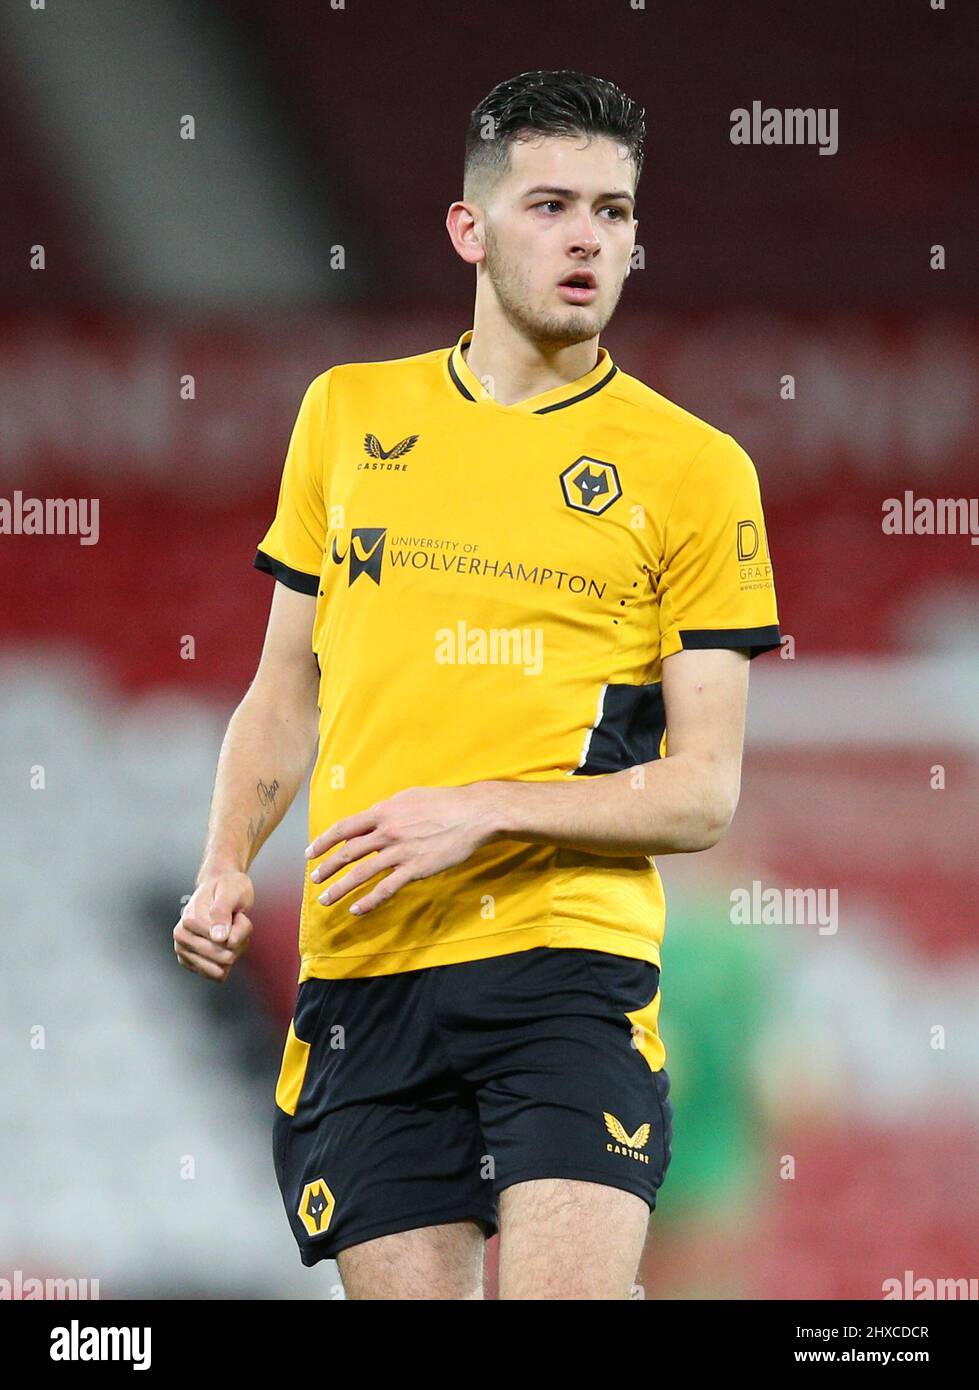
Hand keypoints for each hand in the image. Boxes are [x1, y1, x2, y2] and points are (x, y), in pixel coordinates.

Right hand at [173, 870, 254, 981]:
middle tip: (236, 923)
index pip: (225, 941)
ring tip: (230, 932)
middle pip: (224, 957)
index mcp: (189, 920)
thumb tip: (218, 938)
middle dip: (239, 941)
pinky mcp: (191, 963)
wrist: (220, 889)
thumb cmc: (228, 888)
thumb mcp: (231, 892)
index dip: (240, 929)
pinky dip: (228, 962)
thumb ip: (223, 912)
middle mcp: (181, 937)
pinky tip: (225, 944)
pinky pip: (218, 975)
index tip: (237, 914)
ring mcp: (183, 951)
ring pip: (222, 969)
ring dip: (235, 951)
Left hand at [306, 784, 503, 916]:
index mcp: (384, 811)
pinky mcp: (416, 869)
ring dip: (340, 888)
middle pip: (348, 853)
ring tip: (326, 900)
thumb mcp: (410, 797)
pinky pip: (386, 888)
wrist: (474, 813)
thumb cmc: (444, 802)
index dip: (323, 842)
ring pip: (362, 873)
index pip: (344, 828)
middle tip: (314, 880)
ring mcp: (401, 851)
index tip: (310, 853)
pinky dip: (369, 901)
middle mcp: (387, 831)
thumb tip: (372, 821)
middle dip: (327, 868)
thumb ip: (388, 810)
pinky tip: (356, 910)